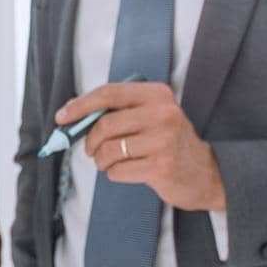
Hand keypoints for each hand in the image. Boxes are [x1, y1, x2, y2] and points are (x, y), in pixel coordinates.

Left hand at [57, 81, 225, 211]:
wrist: (204, 173)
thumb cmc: (166, 142)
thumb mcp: (148, 116)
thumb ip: (116, 111)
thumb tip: (70, 114)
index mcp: (157, 94)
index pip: (109, 93)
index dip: (80, 105)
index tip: (62, 117)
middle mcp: (163, 113)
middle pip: (105, 125)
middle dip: (90, 141)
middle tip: (91, 149)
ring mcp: (164, 140)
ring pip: (109, 149)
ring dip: (101, 160)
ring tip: (110, 161)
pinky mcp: (161, 166)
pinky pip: (117, 170)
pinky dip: (114, 173)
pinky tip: (128, 170)